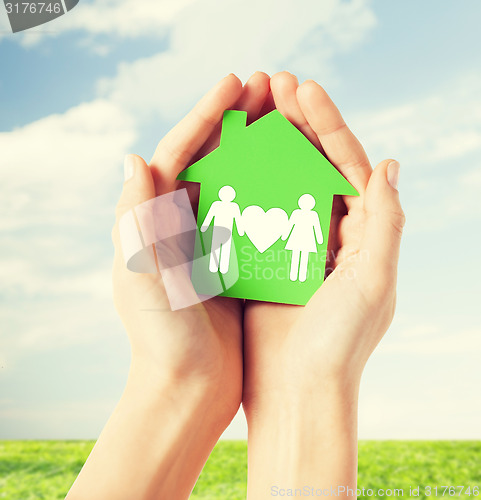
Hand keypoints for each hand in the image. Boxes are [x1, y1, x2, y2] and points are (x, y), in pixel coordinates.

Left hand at [66, 73, 272, 499]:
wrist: (188, 389)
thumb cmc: (161, 340)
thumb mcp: (142, 277)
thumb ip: (135, 220)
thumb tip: (134, 157)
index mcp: (152, 221)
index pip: (178, 152)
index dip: (206, 114)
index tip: (237, 83)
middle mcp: (179, 224)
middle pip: (210, 158)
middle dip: (237, 120)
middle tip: (268, 87)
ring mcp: (209, 240)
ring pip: (237, 180)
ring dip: (260, 147)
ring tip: (287, 117)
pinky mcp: (234, 260)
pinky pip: (256, 214)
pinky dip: (274, 189)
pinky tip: (299, 171)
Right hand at [242, 72, 404, 495]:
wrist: (297, 392)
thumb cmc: (339, 345)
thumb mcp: (374, 282)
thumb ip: (386, 223)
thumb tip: (389, 164)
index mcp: (363, 234)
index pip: (348, 164)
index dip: (328, 124)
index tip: (302, 89)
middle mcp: (332, 235)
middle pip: (314, 166)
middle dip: (296, 124)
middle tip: (272, 84)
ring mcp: (296, 245)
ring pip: (282, 183)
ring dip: (267, 147)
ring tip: (249, 112)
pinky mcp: (266, 261)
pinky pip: (255, 213)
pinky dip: (244, 186)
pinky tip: (227, 161)